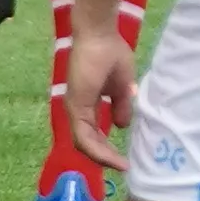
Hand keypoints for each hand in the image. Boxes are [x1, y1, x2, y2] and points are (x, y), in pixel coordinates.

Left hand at [68, 31, 136, 173]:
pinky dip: (98, 150)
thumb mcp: (122, 86)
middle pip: (87, 142)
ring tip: (121, 166)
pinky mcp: (76, 104)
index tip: (124, 160)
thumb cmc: (111, 53)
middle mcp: (78, 108)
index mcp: (87, 103)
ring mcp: (75, 106)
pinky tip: (113, 157)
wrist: (100, 34)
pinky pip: (84, 136)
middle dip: (105, 157)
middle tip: (122, 167)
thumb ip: (120, 106)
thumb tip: (121, 126)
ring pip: (84, 143)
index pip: (93, 133)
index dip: (107, 148)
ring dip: (103, 157)